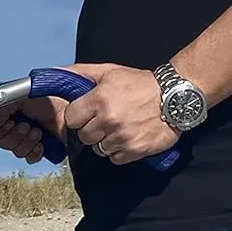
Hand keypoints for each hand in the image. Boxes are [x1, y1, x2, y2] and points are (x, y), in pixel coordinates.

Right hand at [0, 96, 67, 164]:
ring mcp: (30, 139)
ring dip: (26, 142)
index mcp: (12, 114)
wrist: (73, 107)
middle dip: (15, 135)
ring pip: (16, 152)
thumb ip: (4, 106)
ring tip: (38, 132)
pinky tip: (42, 144)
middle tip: (27, 126)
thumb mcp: (23, 94)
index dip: (0, 129)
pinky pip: (30, 159)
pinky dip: (34, 152)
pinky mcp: (42, 149)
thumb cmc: (54, 96)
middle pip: (4, 143)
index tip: (9, 122)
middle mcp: (19, 127)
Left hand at [65, 63, 181, 164]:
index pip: (71, 119)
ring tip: (122, 127)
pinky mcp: (134, 150)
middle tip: (108, 119)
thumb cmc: (140, 83)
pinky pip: (115, 158)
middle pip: (84, 136)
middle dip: (93, 129)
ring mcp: (122, 137)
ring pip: (99, 149)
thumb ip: (80, 74)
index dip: (79, 116)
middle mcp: (109, 120)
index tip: (89, 112)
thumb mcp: (109, 72)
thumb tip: (55, 75)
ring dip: (107, 141)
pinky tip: (130, 136)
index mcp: (99, 99)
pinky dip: (121, 151)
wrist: (176, 95)